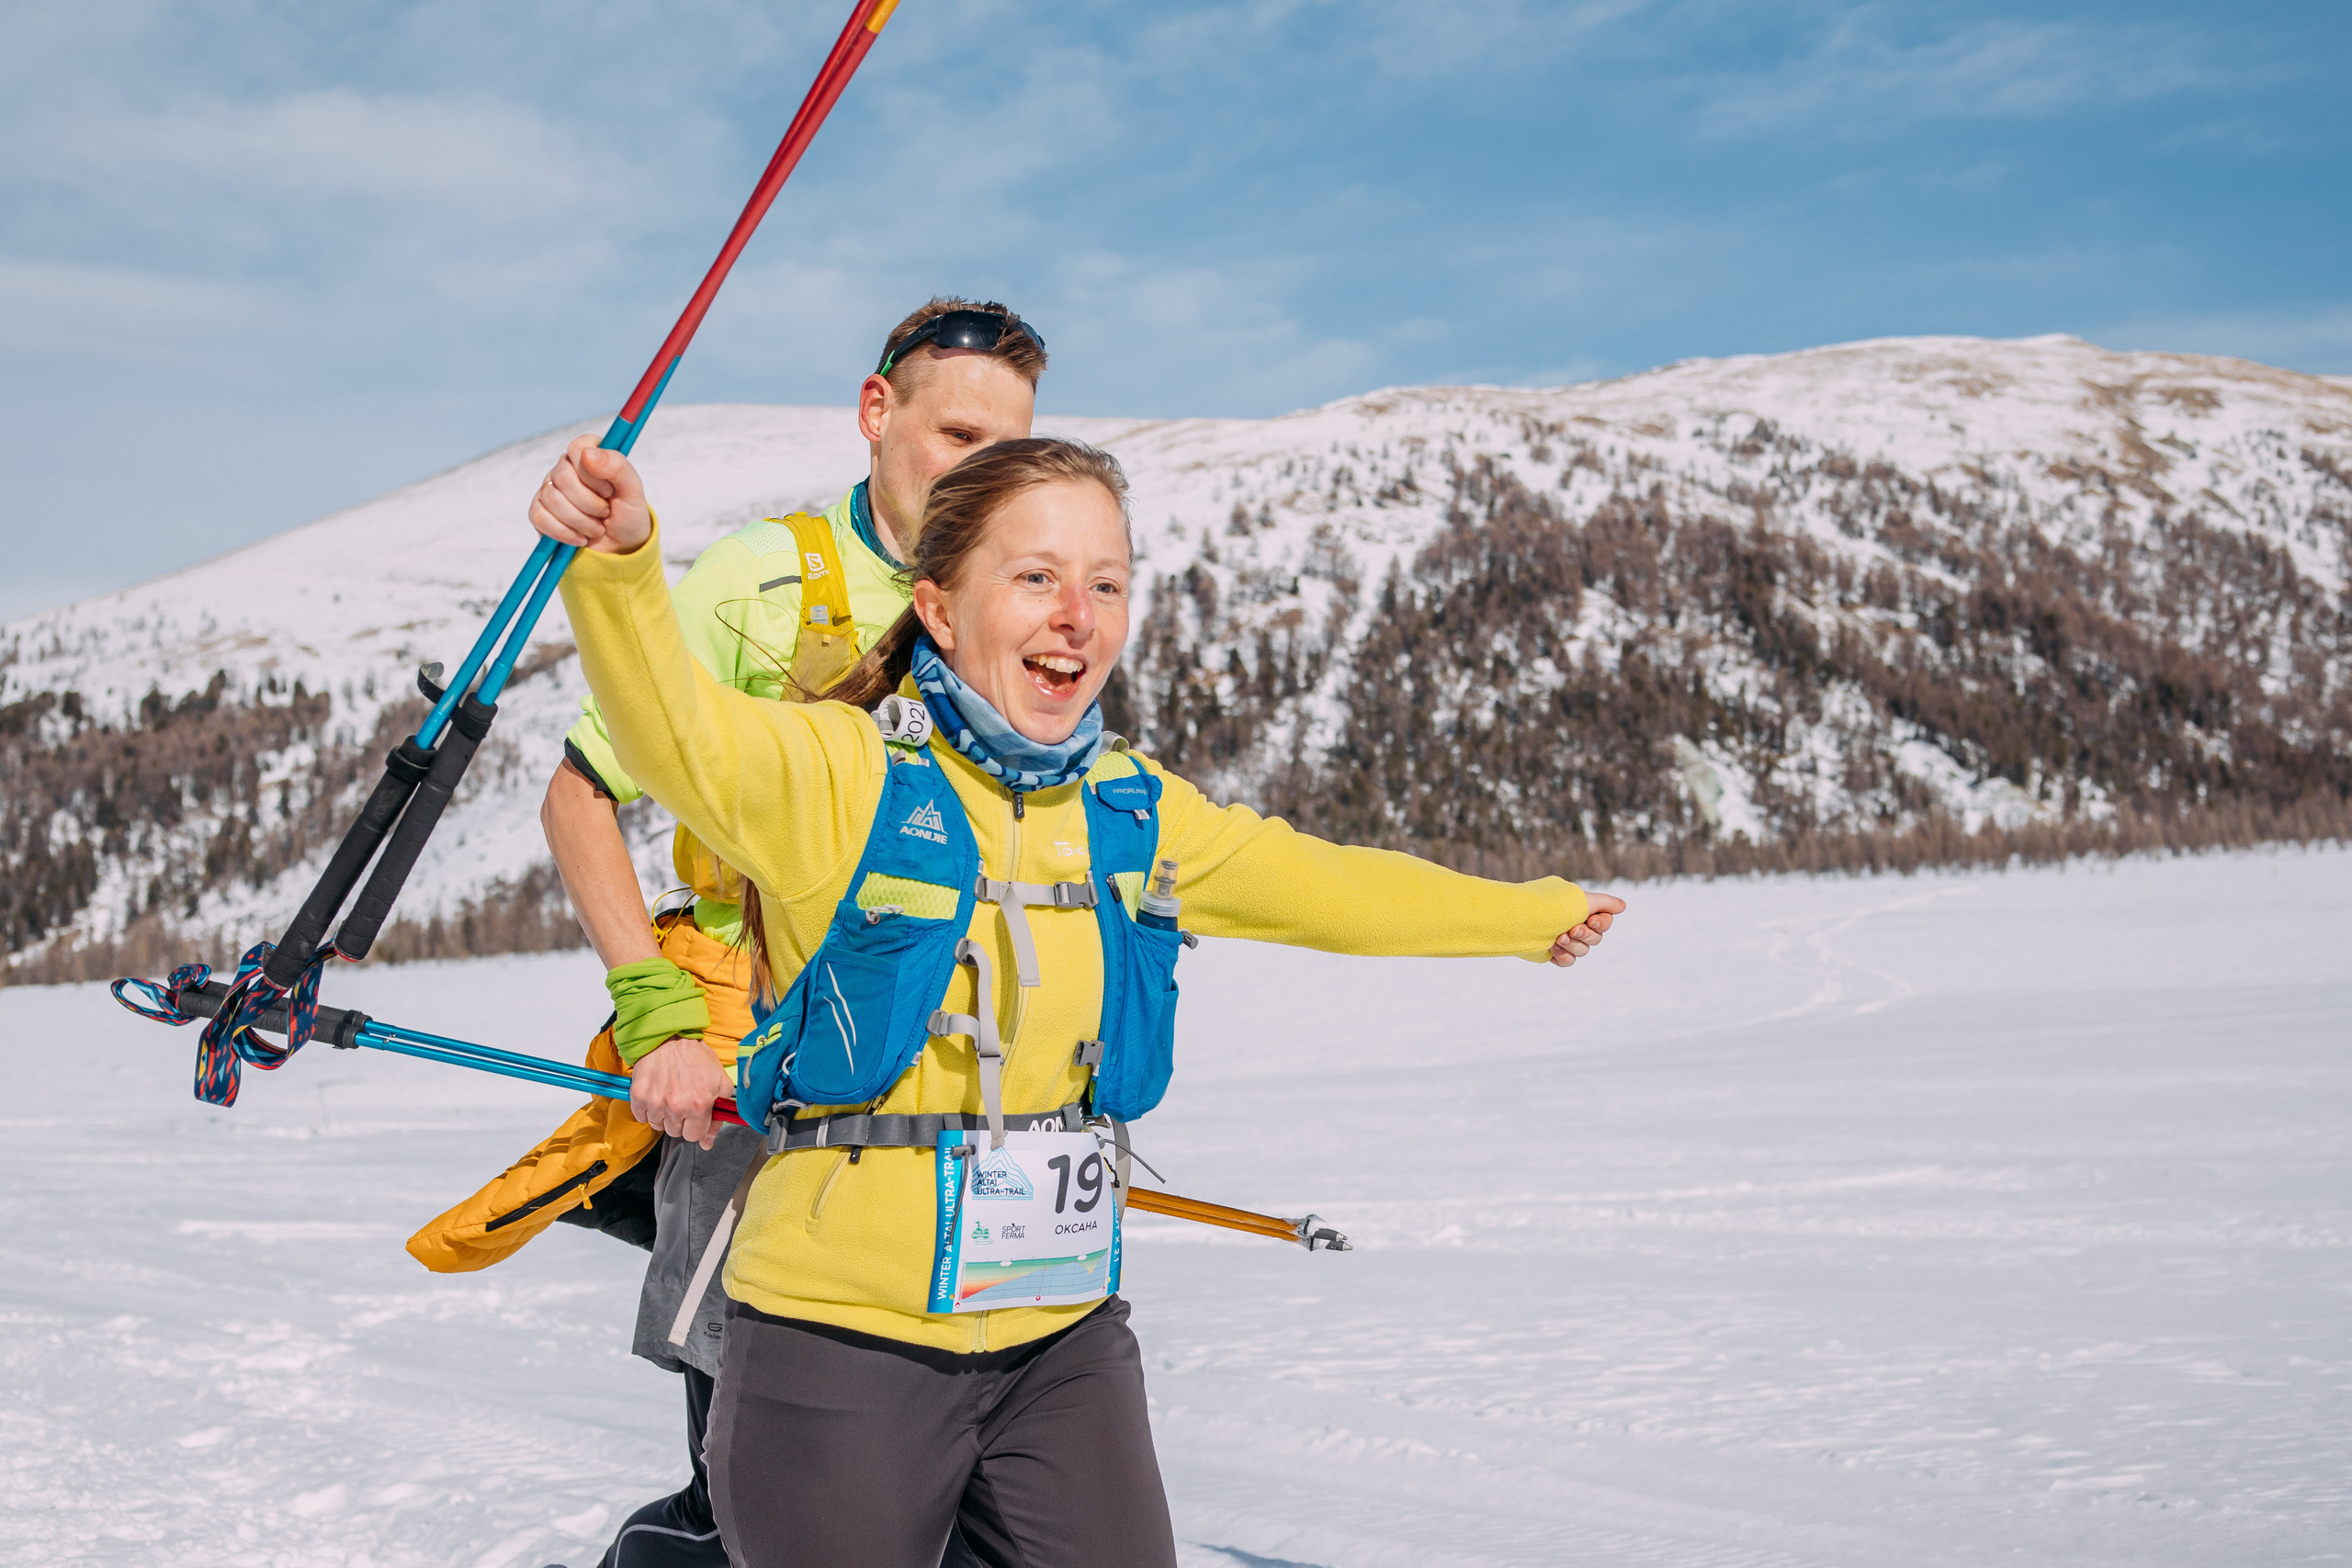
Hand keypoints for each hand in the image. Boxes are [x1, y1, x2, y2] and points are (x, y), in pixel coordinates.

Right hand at [529, 434, 652, 554]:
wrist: (619, 548)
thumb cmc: (627, 515)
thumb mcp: (633, 491)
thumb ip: (617, 466)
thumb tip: (588, 453)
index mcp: (590, 455)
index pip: (578, 448)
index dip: (592, 473)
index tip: (609, 492)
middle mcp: (566, 468)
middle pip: (563, 476)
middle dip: (589, 503)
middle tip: (605, 513)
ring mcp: (550, 489)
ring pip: (551, 498)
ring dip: (580, 520)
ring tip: (597, 528)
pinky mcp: (540, 511)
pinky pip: (538, 516)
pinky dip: (563, 532)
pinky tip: (580, 538)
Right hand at [628, 1035, 732, 1148]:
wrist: (669, 1036)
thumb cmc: (696, 1058)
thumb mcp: (720, 1082)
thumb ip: (718, 1115)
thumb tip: (707, 1143)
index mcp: (699, 1105)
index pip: (694, 1136)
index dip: (696, 1126)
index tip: (695, 1115)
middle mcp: (676, 1106)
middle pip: (675, 1132)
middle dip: (680, 1120)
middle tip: (682, 1099)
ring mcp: (655, 1102)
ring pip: (658, 1126)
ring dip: (663, 1115)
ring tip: (668, 1094)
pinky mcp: (638, 1096)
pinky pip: (641, 1117)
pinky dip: (647, 1109)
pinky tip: (656, 1093)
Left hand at [1548, 893, 1624, 967]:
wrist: (1523, 921)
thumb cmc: (1553, 907)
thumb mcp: (1582, 900)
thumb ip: (1605, 902)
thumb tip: (1623, 906)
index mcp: (1582, 909)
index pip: (1605, 921)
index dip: (1601, 924)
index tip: (1590, 921)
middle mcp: (1575, 923)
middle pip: (1596, 939)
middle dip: (1584, 935)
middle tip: (1570, 930)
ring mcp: (1564, 939)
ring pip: (1583, 951)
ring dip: (1572, 946)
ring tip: (1557, 938)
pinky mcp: (1553, 952)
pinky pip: (1568, 961)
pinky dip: (1563, 956)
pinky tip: (1552, 949)